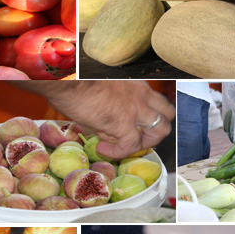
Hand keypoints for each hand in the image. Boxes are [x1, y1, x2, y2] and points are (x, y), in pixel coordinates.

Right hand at [18, 80, 174, 158]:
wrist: (66, 82)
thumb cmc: (75, 82)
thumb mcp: (101, 91)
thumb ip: (110, 109)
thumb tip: (106, 132)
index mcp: (136, 85)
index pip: (157, 103)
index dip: (150, 118)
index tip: (134, 126)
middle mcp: (141, 95)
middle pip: (167, 115)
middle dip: (156, 131)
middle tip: (138, 139)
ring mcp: (135, 109)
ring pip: (160, 130)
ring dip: (145, 143)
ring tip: (125, 147)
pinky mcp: (123, 123)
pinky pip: (131, 145)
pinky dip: (118, 152)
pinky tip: (103, 149)